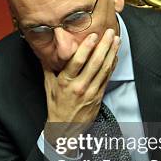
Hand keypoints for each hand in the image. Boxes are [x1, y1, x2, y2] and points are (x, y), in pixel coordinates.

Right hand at [43, 29, 119, 154]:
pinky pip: (107, 78)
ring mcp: (90, 92)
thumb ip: (48, 67)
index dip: (86, 47)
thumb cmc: (56, 105)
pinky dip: (112, 66)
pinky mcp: (98, 97)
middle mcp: (79, 86)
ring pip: (104, 70)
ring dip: (111, 53)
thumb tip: (44, 51)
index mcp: (65, 82)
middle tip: (110, 33)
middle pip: (94, 63)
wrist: (65, 127)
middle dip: (104, 46)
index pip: (77, 62)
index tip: (93, 35)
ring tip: (116, 40)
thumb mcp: (48, 85)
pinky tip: (115, 56)